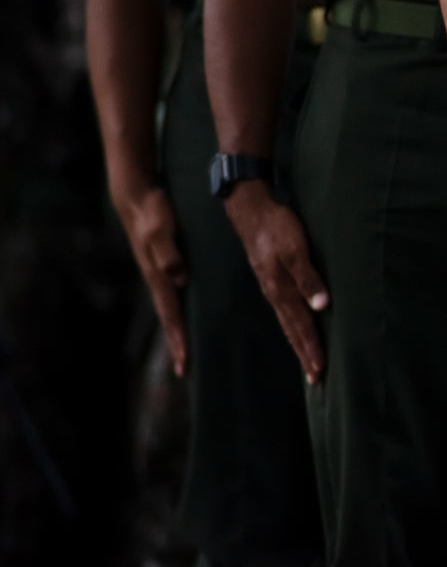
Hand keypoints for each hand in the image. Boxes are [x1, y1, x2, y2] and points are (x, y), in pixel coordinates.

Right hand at [113, 185, 188, 376]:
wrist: (138, 196)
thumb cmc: (152, 212)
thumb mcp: (161, 230)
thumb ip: (168, 253)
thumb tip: (178, 277)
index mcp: (159, 277)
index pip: (171, 315)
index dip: (178, 340)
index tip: (183, 364)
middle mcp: (160, 279)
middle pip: (170, 318)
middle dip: (177, 344)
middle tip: (184, 370)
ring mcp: (161, 272)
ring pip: (172, 307)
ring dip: (179, 330)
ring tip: (186, 351)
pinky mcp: (166, 263)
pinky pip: (175, 293)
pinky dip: (181, 309)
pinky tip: (190, 315)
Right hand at [222, 180, 327, 380]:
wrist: (251, 208)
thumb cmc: (277, 226)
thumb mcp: (295, 249)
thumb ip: (308, 277)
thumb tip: (322, 306)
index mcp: (281, 289)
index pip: (301, 326)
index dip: (311, 348)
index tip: (319, 371)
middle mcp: (275, 293)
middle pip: (293, 330)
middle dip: (305, 354)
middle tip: (316, 379)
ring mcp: (271, 287)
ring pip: (288, 322)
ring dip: (299, 343)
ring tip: (308, 362)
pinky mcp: (272, 278)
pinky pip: (284, 310)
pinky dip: (292, 325)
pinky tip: (296, 328)